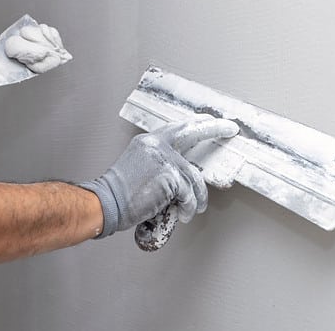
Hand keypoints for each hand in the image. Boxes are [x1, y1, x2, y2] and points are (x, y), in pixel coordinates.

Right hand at [81, 117, 238, 237]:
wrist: (105, 203)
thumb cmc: (120, 194)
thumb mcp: (138, 166)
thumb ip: (159, 163)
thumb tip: (182, 172)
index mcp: (148, 141)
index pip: (178, 128)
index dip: (197, 124)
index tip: (211, 121)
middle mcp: (156, 145)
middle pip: (192, 132)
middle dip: (215, 128)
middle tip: (229, 128)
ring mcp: (163, 159)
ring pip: (194, 176)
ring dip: (197, 196)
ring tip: (193, 208)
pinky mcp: (169, 176)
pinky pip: (189, 192)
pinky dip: (188, 206)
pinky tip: (183, 213)